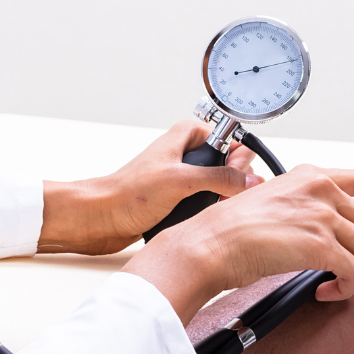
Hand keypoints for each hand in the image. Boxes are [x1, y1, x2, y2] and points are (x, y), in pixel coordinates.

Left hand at [37, 119, 259, 255]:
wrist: (102, 219)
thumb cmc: (129, 193)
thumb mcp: (181, 180)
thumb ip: (220, 177)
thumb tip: (251, 181)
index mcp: (186, 135)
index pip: (230, 137)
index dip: (238, 158)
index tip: (238, 176)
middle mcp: (185, 153)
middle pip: (228, 162)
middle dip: (233, 180)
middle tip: (225, 195)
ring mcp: (181, 176)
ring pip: (218, 184)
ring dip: (221, 198)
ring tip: (215, 209)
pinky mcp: (177, 197)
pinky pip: (205, 200)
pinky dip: (209, 209)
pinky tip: (205, 218)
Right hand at [124, 164, 353, 325]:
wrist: (207, 246)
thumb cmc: (228, 231)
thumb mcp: (272, 201)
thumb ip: (303, 206)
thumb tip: (329, 227)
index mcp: (308, 176)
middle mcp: (319, 189)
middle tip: (345, 273)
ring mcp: (321, 215)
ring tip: (334, 285)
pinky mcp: (319, 244)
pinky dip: (347, 288)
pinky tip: (326, 291)